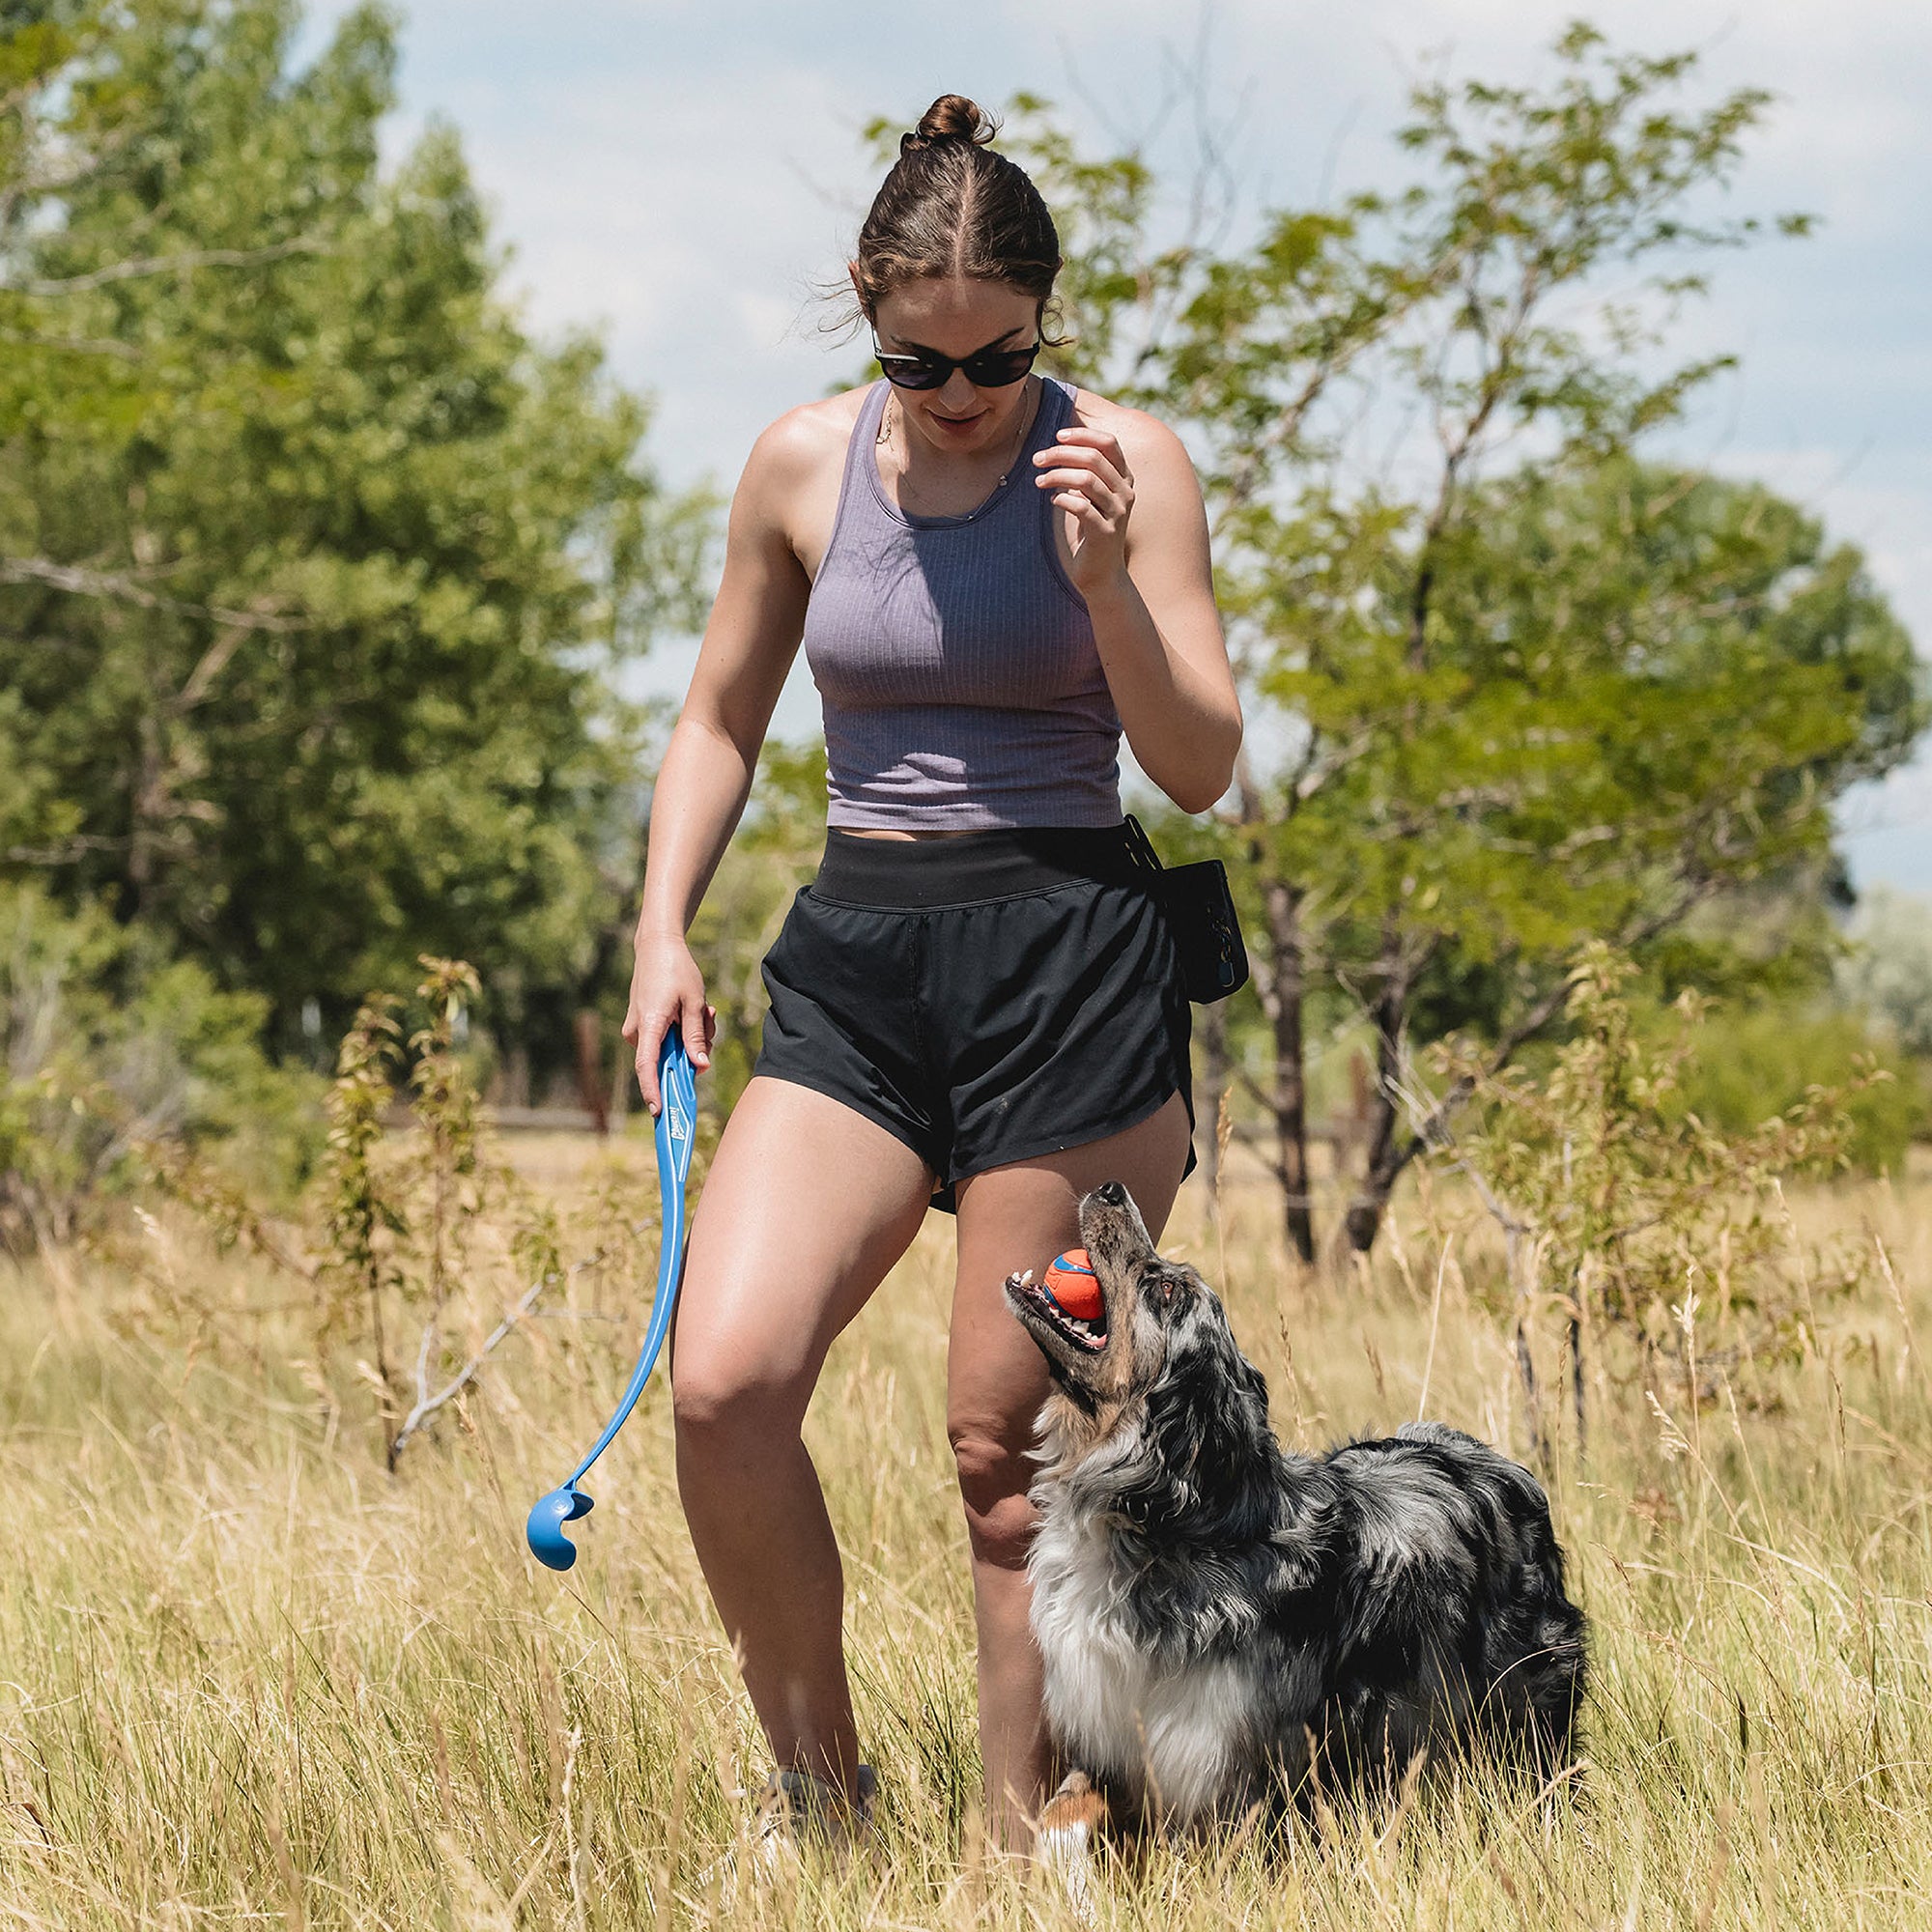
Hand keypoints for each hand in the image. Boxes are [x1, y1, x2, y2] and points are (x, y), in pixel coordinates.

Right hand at [621, 929, 715, 1115]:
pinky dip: (685, 1031)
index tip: (660, 1112)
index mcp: (649, 1025)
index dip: (653, 1091)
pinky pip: (667, 1039)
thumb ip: (696, 1036)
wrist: (657, 945)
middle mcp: (638, 1031)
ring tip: (705, 1010)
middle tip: (710, 1024)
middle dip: (694, 1052)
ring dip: (693, 1038)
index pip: (647, 1067)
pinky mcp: (644, 1025)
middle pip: (668, 1060)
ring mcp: (638, 1029)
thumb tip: (700, 1067)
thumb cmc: (676, 970)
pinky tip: (697, 1010)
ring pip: (671, 1050)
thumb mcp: (694, 1002)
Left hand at [1033, 425, 1132, 595]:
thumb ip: (1085, 472)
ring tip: (1039, 481)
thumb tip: (1060, 444)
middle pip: (1093, 458)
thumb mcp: (1091, 496)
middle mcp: (1126, 493)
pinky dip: (1062, 499)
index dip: (1083, 435)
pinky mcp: (1105, 532)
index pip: (1109, 443)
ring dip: (1056, 475)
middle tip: (1037, 459)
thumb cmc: (1091, 530)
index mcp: (1124, 479)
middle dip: (1061, 454)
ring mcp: (1117, 513)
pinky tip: (1052, 501)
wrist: (1101, 573)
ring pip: (1086, 480)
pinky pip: (1081, 506)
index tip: (1058, 436)